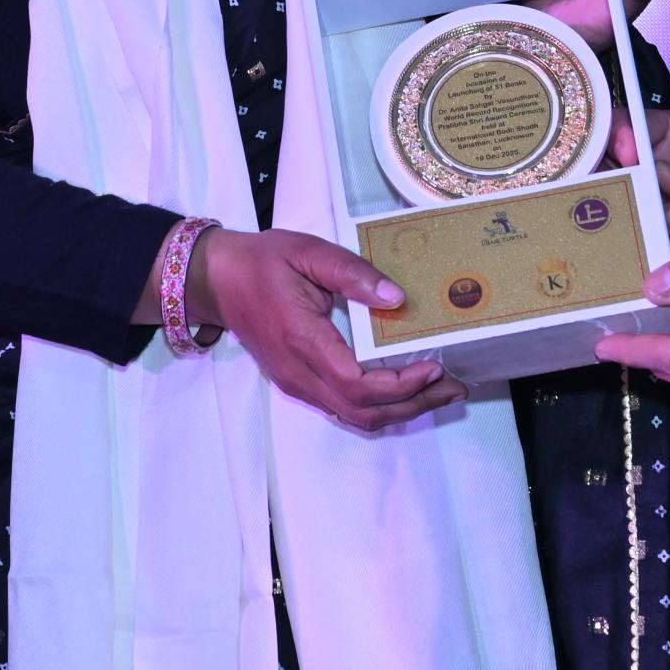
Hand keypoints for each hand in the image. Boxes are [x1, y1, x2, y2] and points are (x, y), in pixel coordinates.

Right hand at [189, 227, 467, 432]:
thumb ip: (352, 273)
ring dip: (400, 410)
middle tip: (454, 386)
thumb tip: (396, 298)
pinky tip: (403, 389)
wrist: (215, 279)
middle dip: (413, 405)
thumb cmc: (262, 261)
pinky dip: (379, 406)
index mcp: (303, 340)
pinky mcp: (297, 383)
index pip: (358, 384)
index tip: (435, 366)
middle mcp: (299, 374)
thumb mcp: (308, 252)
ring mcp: (296, 384)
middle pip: (363, 412)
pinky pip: (343, 408)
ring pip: (354, 417)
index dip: (401, 385)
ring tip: (439, 391)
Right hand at [609, 107, 669, 248]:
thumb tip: (656, 171)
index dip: (616, 134)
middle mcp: (667, 174)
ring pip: (636, 217)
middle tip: (649, 200)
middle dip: (627, 190)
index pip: (634, 127)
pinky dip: (666, 256)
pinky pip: (659, 252)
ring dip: (651, 223)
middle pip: (622, 177)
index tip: (623, 151)